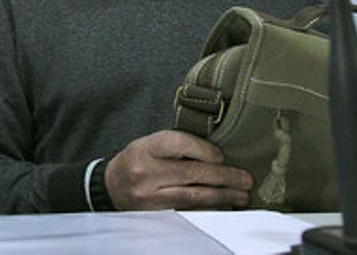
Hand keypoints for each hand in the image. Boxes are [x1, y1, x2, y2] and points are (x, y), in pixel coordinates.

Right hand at [104, 130, 251, 209]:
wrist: (111, 187)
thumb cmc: (136, 161)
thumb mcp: (149, 144)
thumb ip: (177, 145)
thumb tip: (216, 153)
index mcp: (145, 149)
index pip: (179, 143)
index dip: (205, 150)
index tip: (221, 156)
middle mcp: (146, 172)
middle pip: (192, 173)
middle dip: (224, 176)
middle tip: (246, 179)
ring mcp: (150, 197)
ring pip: (194, 196)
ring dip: (222, 195)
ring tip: (242, 195)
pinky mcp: (156, 214)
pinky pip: (188, 211)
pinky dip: (208, 208)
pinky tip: (223, 206)